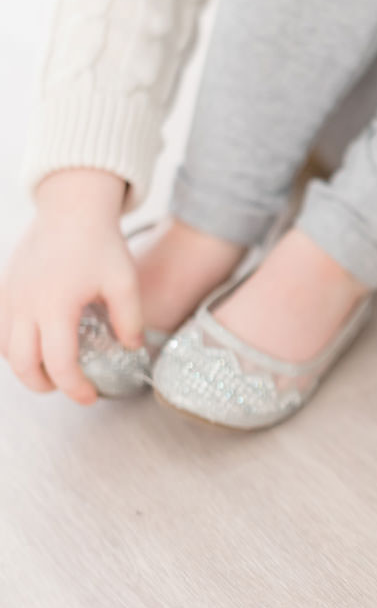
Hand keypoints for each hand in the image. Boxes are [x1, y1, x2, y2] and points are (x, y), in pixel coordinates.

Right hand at [0, 169, 140, 403]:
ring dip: (27, 367)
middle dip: (45, 385)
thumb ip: (130, 320)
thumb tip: (132, 349)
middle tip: (70, 387)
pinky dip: (13, 345)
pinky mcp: (3, 288)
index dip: (74, 387)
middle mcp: (25, 304)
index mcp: (56, 306)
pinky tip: (36, 345)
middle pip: (22, 364)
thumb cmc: (101, 245)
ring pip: (5, 348)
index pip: (59, 362)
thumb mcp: (125, 283)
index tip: (91, 397)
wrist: (71, 210)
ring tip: (55, 369)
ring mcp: (9, 296)